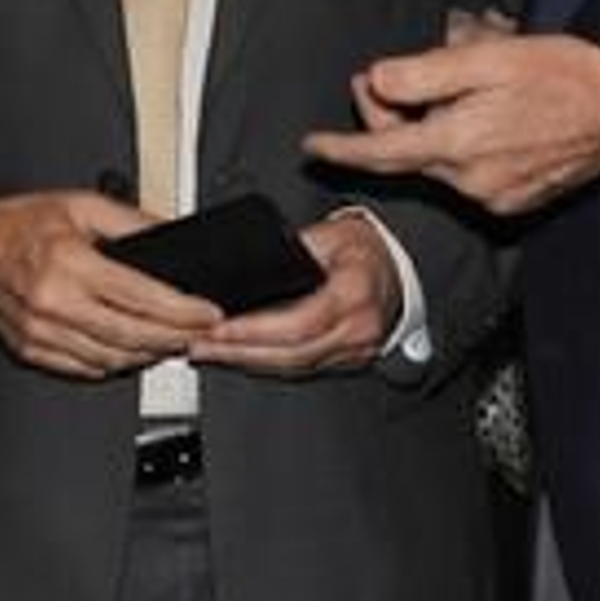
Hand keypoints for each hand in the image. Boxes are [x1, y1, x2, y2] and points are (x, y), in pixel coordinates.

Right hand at [0, 189, 223, 379]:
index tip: (208, 312)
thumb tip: (172, 231)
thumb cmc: (21, 223)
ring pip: (112, 358)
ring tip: (175, 339)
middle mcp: (54, 303)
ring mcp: (41, 333)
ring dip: (150, 353)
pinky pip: (85, 368)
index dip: (183, 310)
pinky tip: (135, 350)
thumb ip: (132, 220)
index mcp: (69, 264)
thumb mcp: (82, 204)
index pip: (141, 297)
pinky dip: (117, 363)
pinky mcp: (31, 350)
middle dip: (176, 336)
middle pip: (133, 335)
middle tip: (201, 331)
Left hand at [189, 210, 400, 375]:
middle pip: (291, 354)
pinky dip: (266, 363)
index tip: (219, 328)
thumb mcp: (334, 233)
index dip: (255, 331)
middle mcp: (358, 330)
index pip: (299, 324)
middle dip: (240, 352)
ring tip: (209, 352)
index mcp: (356, 293)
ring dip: (247, 362)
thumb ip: (297, 246)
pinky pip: (300, 368)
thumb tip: (256, 260)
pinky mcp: (345, 361)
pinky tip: (239, 356)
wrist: (398, 270)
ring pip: (293, 367)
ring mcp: (354, 351)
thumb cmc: (368, 249)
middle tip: (200, 345)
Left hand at [305, 33, 599, 215]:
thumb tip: (377, 80)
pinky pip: (472, 173)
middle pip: (409, 152)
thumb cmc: (564, 77)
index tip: (312, 147)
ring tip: (473, 84)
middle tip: (403, 75)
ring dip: (439, 125)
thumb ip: (424, 73)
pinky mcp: (516, 200)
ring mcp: (494, 196)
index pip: (380, 152)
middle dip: (396, 116)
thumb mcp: (488, 56)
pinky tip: (495, 116)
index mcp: (458, 143)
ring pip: (442, 159)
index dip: (341, 148)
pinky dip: (468, 145)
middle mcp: (470, 180)